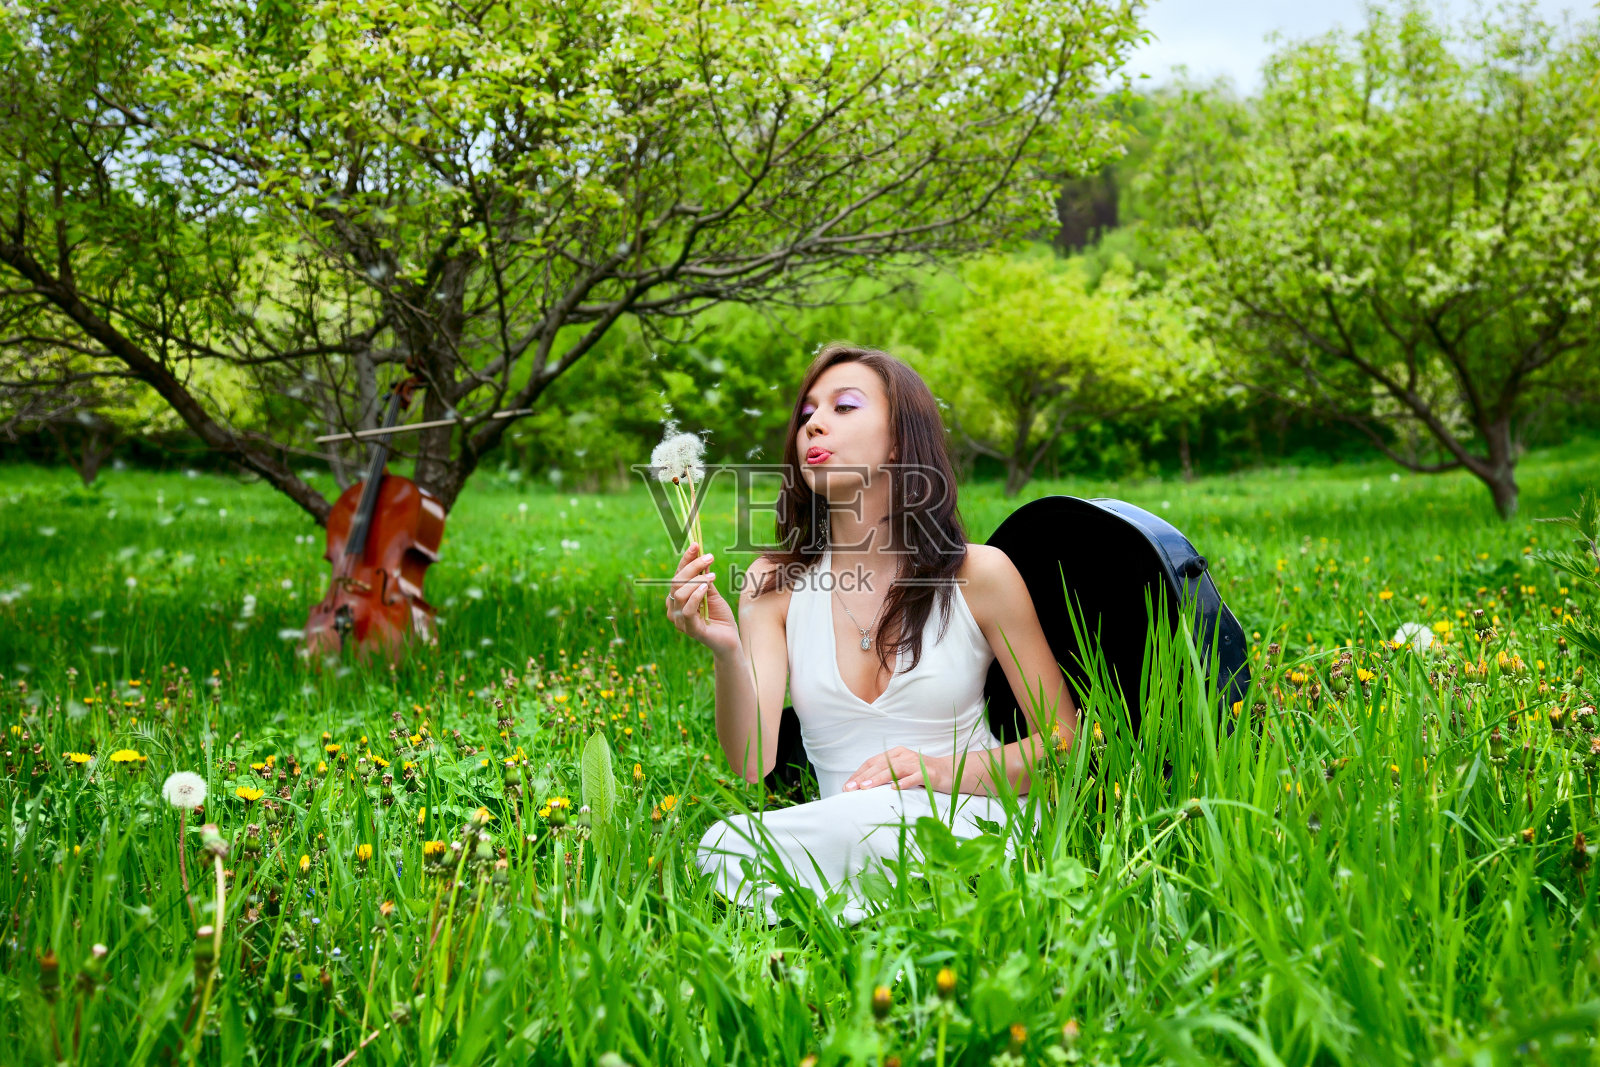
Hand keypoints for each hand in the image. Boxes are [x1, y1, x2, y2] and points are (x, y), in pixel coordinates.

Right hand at [664, 542, 739, 657]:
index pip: (677, 575)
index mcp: (677, 598)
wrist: (730, 638)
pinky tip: (706, 589)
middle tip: (710, 557)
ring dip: (697, 581)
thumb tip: (702, 557)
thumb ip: (705, 578)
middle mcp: (673, 608)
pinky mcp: (689, 629)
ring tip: (712, 576)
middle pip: (676, 582)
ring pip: (680, 594)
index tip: (696, 545)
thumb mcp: (712, 593)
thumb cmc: (720, 616)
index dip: (686, 560)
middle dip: (692, 566)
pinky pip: (686, 610)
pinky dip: (696, 596)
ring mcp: (679, 620)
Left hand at [843, 747, 956, 794]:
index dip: (858, 773)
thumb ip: (886, 775)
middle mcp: (904, 756)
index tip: (846, 786)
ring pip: (894, 769)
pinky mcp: (928, 773)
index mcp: (895, 754)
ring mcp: (916, 763)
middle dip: (863, 777)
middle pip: (880, 765)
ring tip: (865, 787)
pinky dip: (904, 782)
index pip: (872, 762)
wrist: (950, 772)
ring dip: (878, 778)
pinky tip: (894, 789)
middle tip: (850, 789)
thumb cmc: (922, 774)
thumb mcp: (901, 772)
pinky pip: (914, 777)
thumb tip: (862, 787)